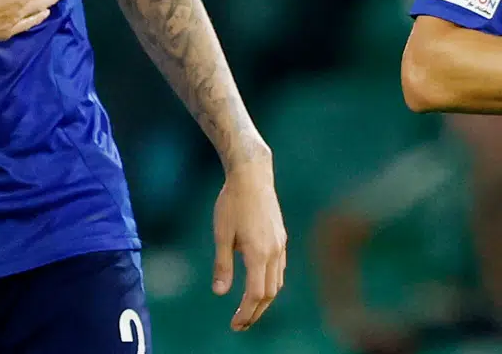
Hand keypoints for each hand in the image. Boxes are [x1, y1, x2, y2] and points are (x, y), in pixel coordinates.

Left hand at [212, 150, 286, 329]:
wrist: (252, 176)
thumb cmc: (231, 203)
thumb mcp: (221, 234)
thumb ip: (222, 265)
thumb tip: (220, 293)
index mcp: (259, 253)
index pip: (256, 294)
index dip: (246, 312)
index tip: (234, 324)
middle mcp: (274, 253)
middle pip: (269, 294)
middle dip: (255, 312)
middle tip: (240, 324)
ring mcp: (280, 246)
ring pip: (277, 283)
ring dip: (264, 300)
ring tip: (248, 310)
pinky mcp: (281, 238)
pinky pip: (279, 269)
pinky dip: (270, 284)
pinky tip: (259, 285)